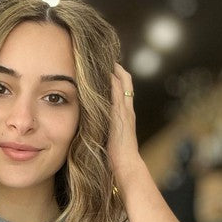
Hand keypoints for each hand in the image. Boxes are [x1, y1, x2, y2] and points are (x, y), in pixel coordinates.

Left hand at [106, 63, 141, 190]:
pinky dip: (112, 81)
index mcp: (125, 116)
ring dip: (114, 70)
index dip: (117, 78)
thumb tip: (94, 127)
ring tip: (103, 57)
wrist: (127, 166)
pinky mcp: (120, 115)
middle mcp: (127, 110)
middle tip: (105, 55)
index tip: (107, 67)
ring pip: (122, 84)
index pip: (123, 90)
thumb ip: (106, 130)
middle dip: (116, 69)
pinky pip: (117, 93)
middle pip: (125, 81)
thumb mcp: (110, 139)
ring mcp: (125, 112)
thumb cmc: (117, 159)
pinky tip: (105, 71)